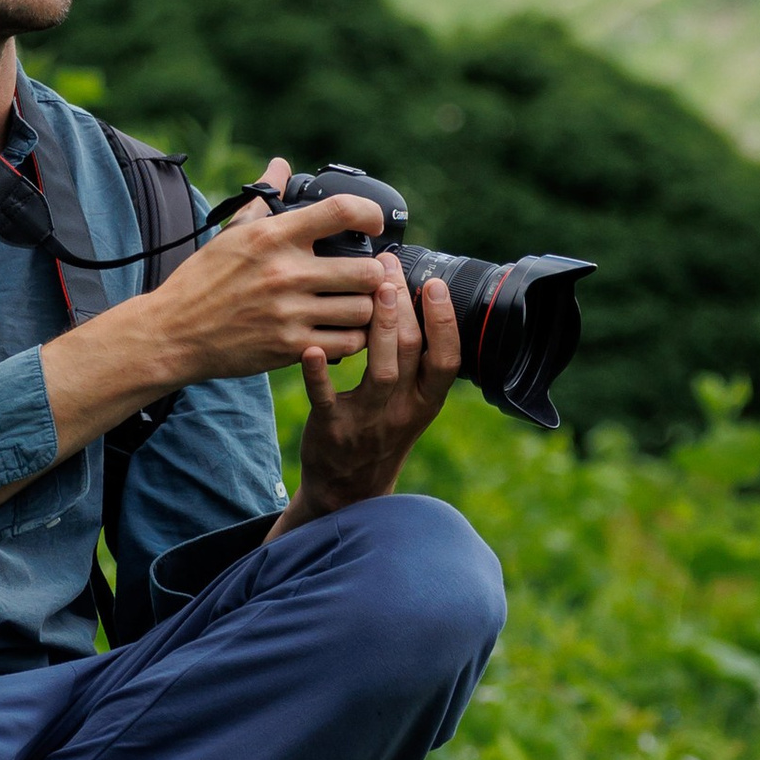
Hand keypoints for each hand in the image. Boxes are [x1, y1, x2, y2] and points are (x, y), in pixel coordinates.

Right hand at [40, 157, 391, 459]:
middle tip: (365, 276)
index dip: (370, 215)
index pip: (341, 211)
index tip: (374, 225)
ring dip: (365, 309)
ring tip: (355, 305)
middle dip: (373, 274)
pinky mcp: (289, 347)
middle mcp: (286, 273)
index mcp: (274, 237)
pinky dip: (351, 339)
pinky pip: (347, 344)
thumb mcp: (231, 234)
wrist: (172, 333)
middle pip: (367, 271)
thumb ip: (265, 199)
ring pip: (363, 310)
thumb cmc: (202, 281)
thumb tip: (281, 166)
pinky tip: (341, 331)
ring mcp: (290, 313)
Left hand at [277, 252, 461, 526]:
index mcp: (426, 401)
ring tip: (375, 290)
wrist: (347, 492)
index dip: (444, 321)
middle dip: (405, 306)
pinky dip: (318, 374)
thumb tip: (416, 298)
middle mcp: (403, 410)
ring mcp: (368, 421)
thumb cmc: (379, 431)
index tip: (434, 283)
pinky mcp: (332, 429)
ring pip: (382, 371)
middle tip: (389, 267)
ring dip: (382, 329)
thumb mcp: (411, 404)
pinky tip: (312, 347)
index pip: (448, 359)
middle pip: (414, 353)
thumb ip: (417, 363)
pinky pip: (326, 398)